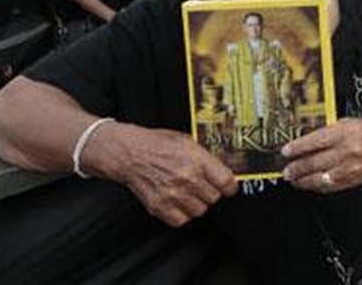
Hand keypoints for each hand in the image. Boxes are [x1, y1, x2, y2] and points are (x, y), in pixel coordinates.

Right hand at [97, 124, 237, 227]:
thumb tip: (222, 168)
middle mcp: (186, 178)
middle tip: (203, 186)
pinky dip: (182, 214)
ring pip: (200, 211)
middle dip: (211, 192)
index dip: (231, 186)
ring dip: (197, 204)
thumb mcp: (187, 141)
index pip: (226, 182)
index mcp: (196, 159)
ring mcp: (173, 194)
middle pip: (214, 198)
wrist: (130, 153)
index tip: (229, 187)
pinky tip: (178, 202)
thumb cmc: (156, 144)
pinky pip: (181, 220)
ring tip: (189, 193)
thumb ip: (206, 157)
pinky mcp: (159, 206)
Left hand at [282, 118, 361, 192]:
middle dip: (297, 167)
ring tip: (293, 179)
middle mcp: (348, 150)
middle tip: (286, 170)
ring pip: (321, 178)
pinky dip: (318, 186)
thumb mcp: (348, 123)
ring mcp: (350, 168)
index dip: (298, 148)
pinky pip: (331, 186)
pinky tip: (310, 185)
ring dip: (304, 180)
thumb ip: (328, 131)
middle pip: (315, 162)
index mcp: (346, 132)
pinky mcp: (353, 180)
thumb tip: (307, 141)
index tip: (286, 152)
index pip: (315, 141)